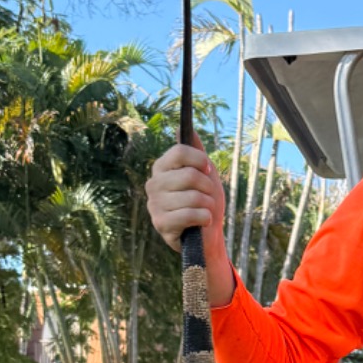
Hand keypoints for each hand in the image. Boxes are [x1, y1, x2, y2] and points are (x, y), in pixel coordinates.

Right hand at [145, 137, 235, 304]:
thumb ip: (195, 152)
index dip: (200, 160)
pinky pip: (191, 215)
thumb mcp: (204, 174)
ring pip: (193, 197)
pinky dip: (205, 219)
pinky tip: (203, 222)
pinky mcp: (161, 224)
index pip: (179, 152)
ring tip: (206, 212)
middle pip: (189, 175)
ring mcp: (154, 205)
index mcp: (161, 168)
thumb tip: (184, 126)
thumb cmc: (205, 202)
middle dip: (208, 188)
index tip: (209, 170)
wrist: (208, 235)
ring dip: (208, 206)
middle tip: (209, 197)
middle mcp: (153, 184)